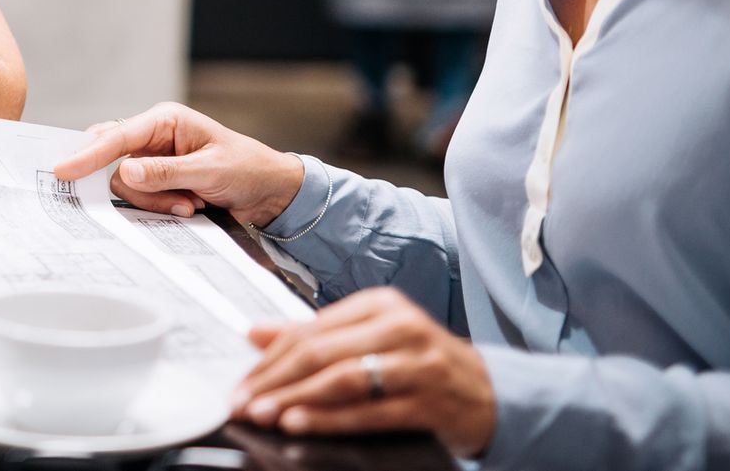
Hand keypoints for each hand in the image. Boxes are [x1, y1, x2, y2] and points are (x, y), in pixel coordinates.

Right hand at [51, 102, 303, 226]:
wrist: (271, 191)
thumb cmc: (247, 170)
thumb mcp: (209, 171)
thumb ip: (166, 172)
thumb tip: (125, 172)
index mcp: (166, 119)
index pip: (118, 136)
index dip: (89, 154)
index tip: (63, 171)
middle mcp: (154, 135)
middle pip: (114, 159)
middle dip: (138, 187)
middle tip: (174, 201)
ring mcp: (154, 158)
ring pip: (126, 183)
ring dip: (156, 201)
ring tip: (191, 205)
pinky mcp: (158, 179)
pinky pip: (139, 195)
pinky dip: (160, 206)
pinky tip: (189, 206)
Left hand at [231, 287, 495, 458]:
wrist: (490, 393)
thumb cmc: (419, 363)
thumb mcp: (369, 338)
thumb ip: (312, 335)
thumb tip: (253, 334)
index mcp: (378, 304)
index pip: (309, 330)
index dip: (269, 358)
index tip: (239, 382)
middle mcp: (398, 326)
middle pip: (320, 352)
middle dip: (274, 381)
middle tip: (241, 402)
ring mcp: (416, 363)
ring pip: (343, 380)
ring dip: (296, 399)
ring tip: (263, 414)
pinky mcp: (429, 400)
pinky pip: (371, 411)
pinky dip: (331, 418)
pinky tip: (301, 424)